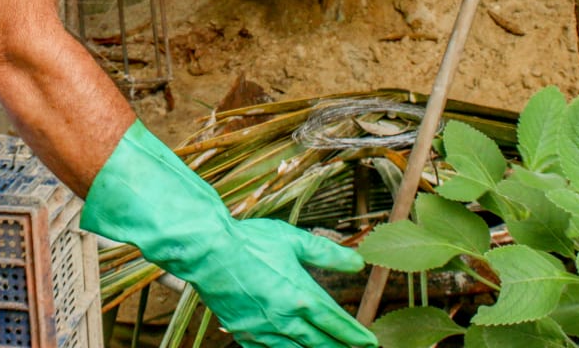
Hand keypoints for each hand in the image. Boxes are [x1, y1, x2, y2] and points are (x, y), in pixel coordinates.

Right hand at [80, 121, 376, 347]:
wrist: (208, 252)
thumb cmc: (250, 241)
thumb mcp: (293, 240)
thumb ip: (328, 254)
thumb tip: (357, 264)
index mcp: (302, 296)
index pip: (337, 324)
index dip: (356, 336)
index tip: (369, 343)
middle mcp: (286, 320)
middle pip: (321, 344)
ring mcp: (263, 330)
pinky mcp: (244, 332)